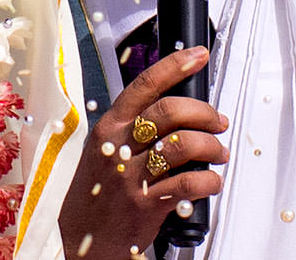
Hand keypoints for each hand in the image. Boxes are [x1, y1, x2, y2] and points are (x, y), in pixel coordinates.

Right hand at [57, 47, 227, 259]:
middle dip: (204, 112)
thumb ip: (133, 130)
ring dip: (211, 146)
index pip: (144, 86)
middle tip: (218, 121)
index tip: (198, 55)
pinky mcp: (144, 205)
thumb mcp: (103, 152)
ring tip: (218, 153)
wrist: (78, 240)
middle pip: (170, 111)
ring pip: (183, 144)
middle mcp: (118, 148)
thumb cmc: (96, 194)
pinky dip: (209, 180)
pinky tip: (211, 181)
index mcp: (109, 128)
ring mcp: (130, 177)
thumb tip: (178, 111)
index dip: (175, 65)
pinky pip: (188, 184)